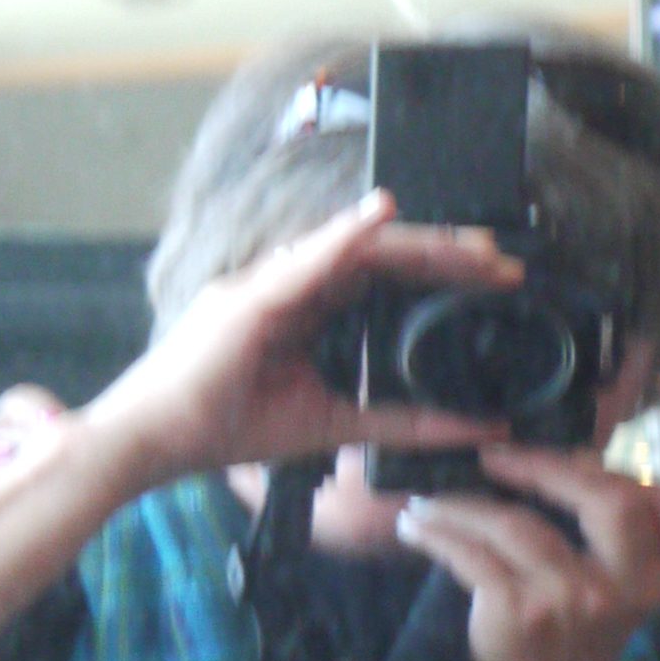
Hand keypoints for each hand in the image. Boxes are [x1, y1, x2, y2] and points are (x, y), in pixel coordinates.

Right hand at [91, 198, 529, 486]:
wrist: (156, 443)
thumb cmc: (228, 428)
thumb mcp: (336, 426)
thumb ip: (403, 423)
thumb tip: (476, 429)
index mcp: (308, 310)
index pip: (385, 280)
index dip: (440, 277)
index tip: (496, 284)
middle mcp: (290, 285)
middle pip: (380, 257)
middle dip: (443, 257)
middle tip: (503, 263)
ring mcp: (268, 283)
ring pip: (353, 249)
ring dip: (413, 244)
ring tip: (468, 247)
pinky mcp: (247, 297)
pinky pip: (304, 259)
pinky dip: (343, 236)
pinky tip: (380, 217)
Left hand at [393, 444, 659, 660]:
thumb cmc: (573, 641)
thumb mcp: (617, 588)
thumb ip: (618, 528)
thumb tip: (578, 453)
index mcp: (653, 572)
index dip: (607, 469)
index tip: (553, 457)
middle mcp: (620, 585)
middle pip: (608, 499)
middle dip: (543, 466)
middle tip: (491, 458)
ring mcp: (570, 600)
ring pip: (517, 523)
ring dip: (461, 502)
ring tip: (429, 499)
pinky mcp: (519, 615)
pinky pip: (471, 554)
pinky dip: (435, 533)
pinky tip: (415, 527)